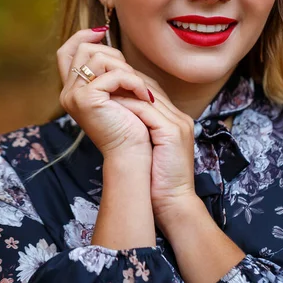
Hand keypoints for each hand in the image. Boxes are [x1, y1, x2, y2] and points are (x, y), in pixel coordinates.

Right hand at [57, 29, 153, 160]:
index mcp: (73, 90)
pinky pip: (113, 75)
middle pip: (84, 49)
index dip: (82, 36)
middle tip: (132, 76)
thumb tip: (106, 41)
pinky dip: (133, 81)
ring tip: (139, 88)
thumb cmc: (131, 124)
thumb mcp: (117, 91)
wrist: (133, 154)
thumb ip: (109, 70)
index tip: (102, 33)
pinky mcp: (86, 99)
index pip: (67, 52)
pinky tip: (144, 95)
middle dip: (114, 56)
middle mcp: (68, 92)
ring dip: (125, 69)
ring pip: (98, 57)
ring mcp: (74, 95)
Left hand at [111, 88, 196, 228]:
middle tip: (102, 79)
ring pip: (148, 95)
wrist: (174, 203)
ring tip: (103, 87)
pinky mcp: (172, 132)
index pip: (153, 91)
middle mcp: (180, 117)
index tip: (108, 83)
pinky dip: (127, 105)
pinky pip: (146, 110)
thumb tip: (118, 118)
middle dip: (126, 81)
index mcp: (177, 120)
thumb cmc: (158, 181)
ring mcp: (178, 123)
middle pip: (151, 88)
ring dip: (124, 90)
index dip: (130, 84)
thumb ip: (141, 131)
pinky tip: (110, 103)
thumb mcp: (150, 149)